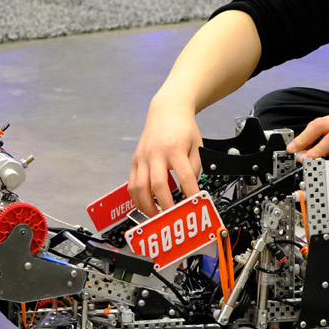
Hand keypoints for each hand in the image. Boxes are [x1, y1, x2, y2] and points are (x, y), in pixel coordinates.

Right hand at [128, 97, 202, 213]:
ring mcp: (142, 157)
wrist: (167, 111)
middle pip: (158, 184)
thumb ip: (194, 167)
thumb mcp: (196, 144)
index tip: (195, 205)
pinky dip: (136, 198)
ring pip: (139, 187)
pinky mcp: (135, 160)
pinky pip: (132, 183)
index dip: (190, 192)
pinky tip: (144, 205)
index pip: (184, 176)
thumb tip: (190, 188)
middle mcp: (156, 153)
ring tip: (156, 216)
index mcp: (174, 149)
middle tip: (172, 217)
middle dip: (165, 204)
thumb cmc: (183, 128)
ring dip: (147, 205)